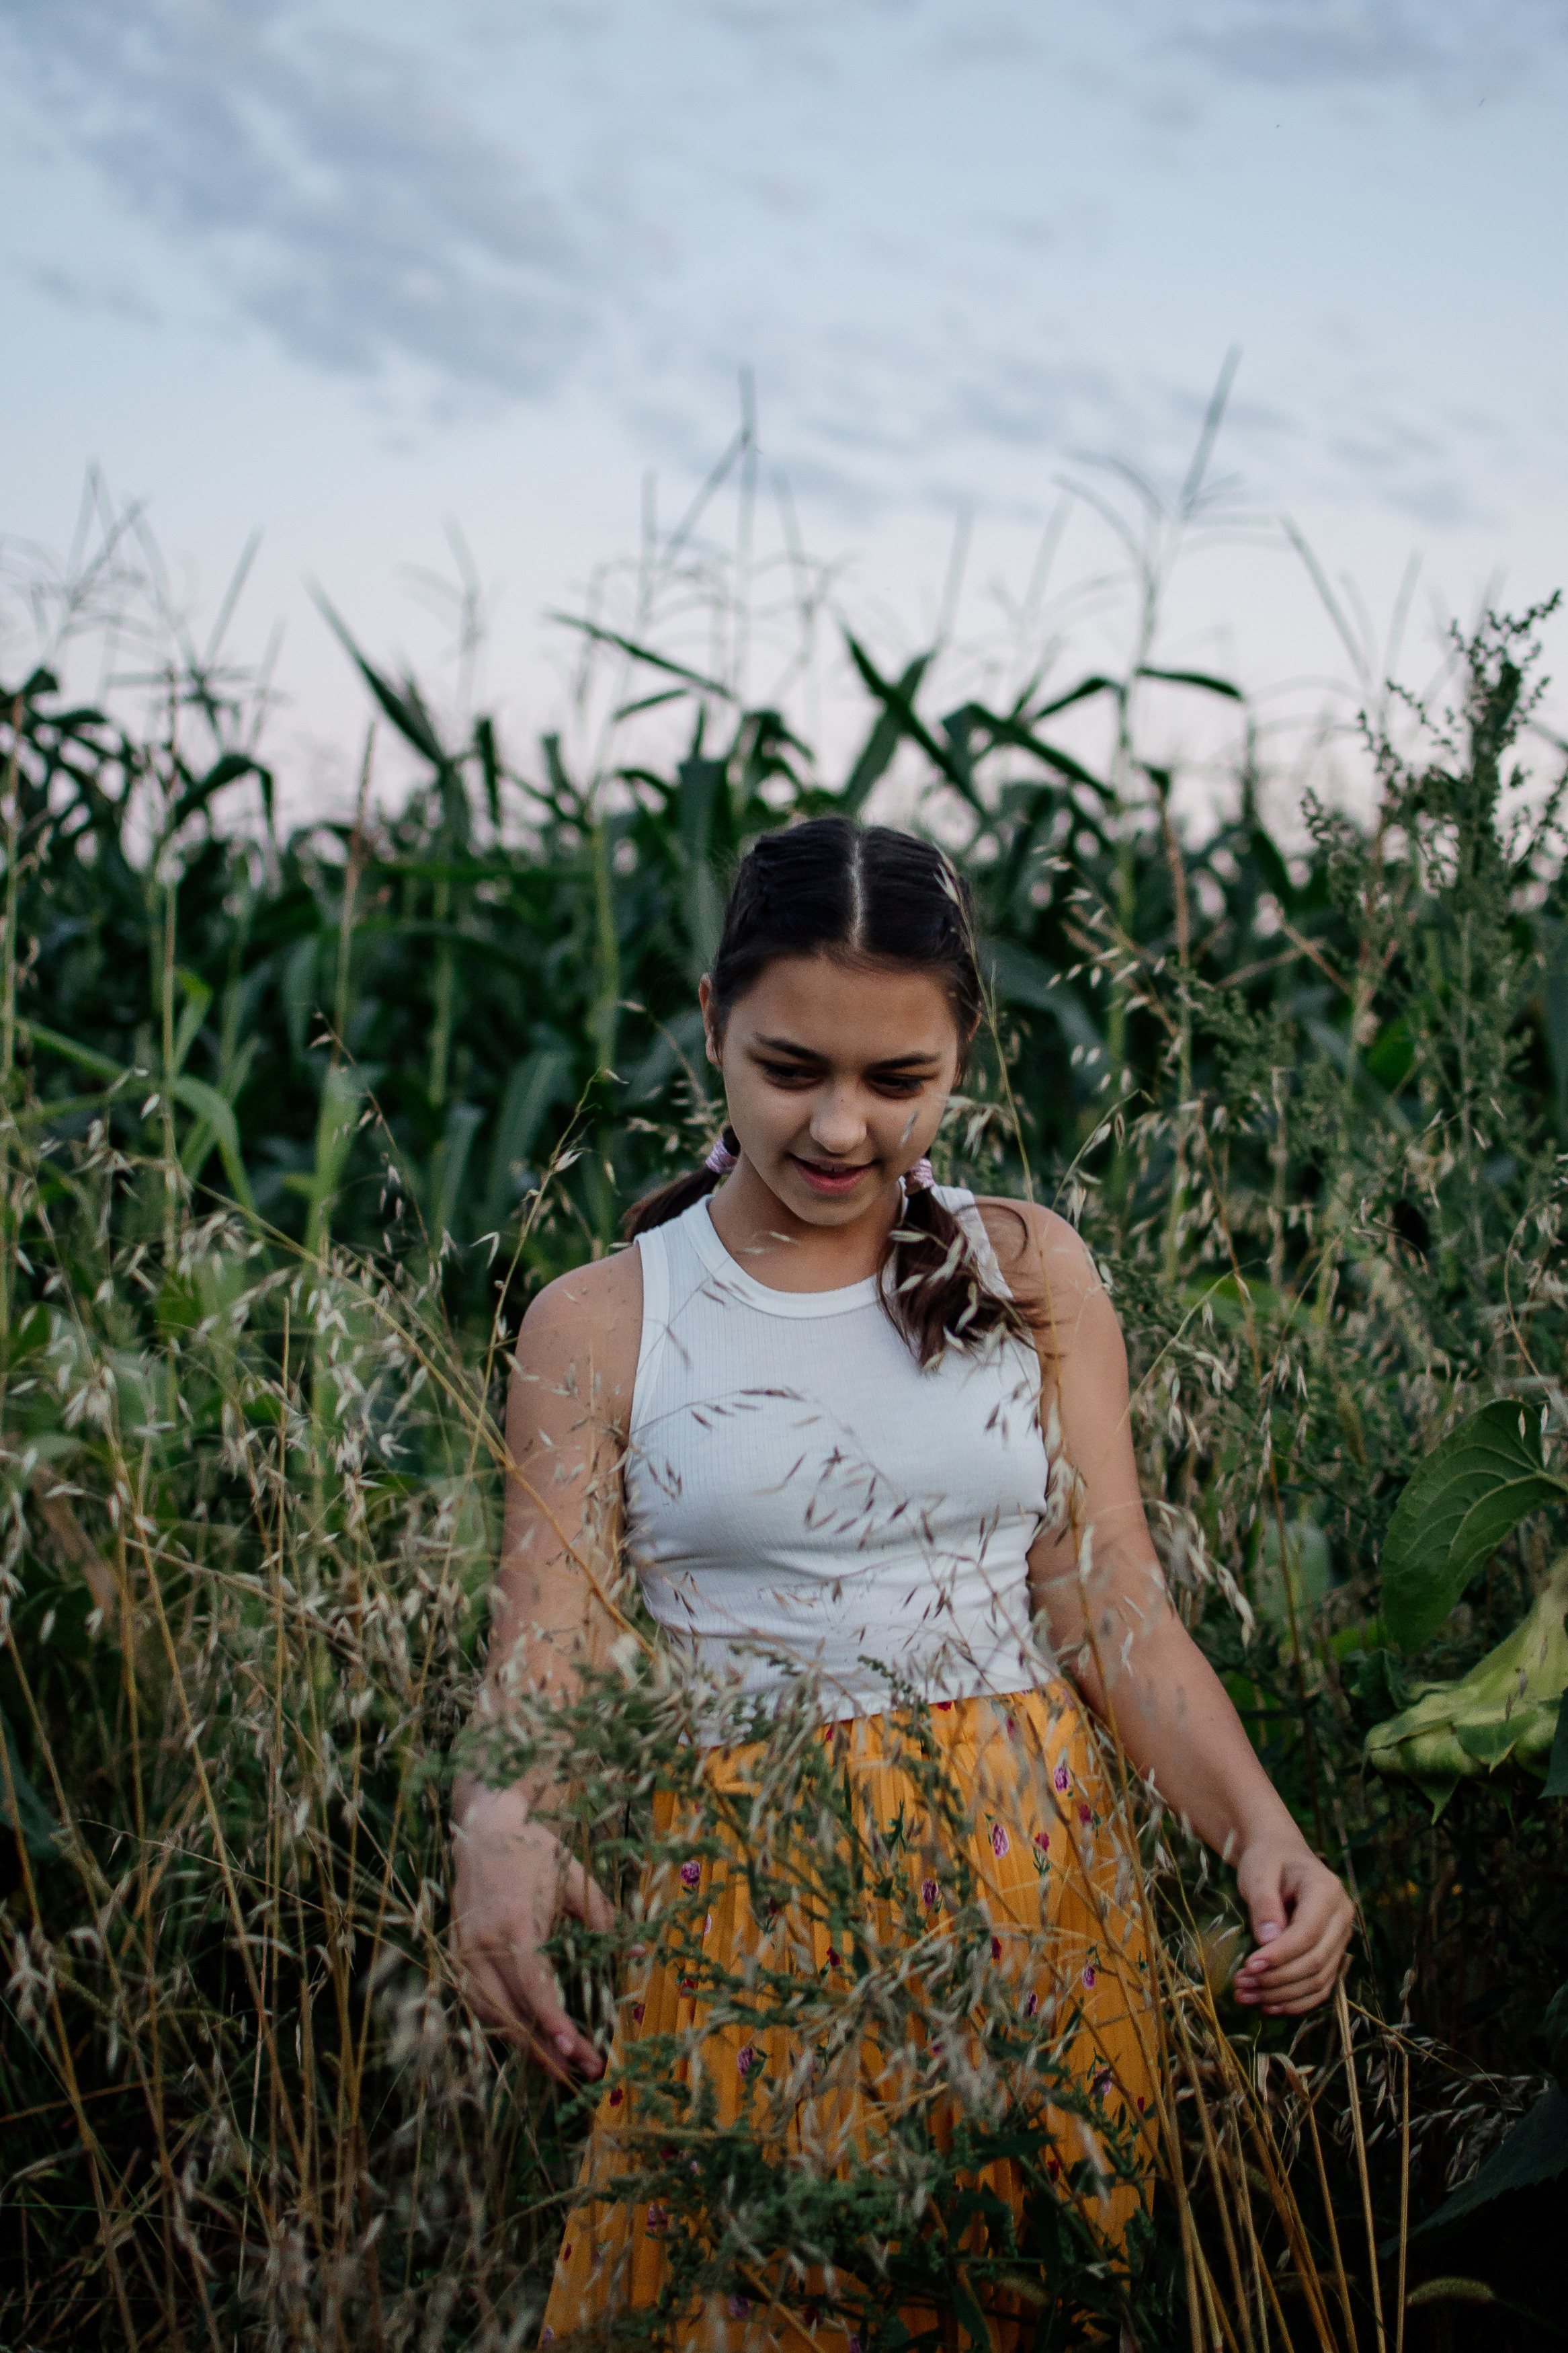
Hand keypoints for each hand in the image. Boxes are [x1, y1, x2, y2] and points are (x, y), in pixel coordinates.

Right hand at [450, 1781, 611, 2080]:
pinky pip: (477, 2002)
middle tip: (582, 2071)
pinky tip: (528, 2038)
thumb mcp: (574, 1877)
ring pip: (491, 2015)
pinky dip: (503, 2025)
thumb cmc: (534, 1851)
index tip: (575, 2048)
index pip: (532, 1985)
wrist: (483, 1830)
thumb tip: (634, 1954)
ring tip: (560, 2067)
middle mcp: (484, 1943)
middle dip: (547, 2048)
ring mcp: (464, 1951)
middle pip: (511, 2011)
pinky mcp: (456, 1955)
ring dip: (525, 2044)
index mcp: (516, 1922)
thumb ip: (603, 1916)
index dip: (552, 2020)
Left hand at [1233, 1838, 1353, 2014]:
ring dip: (1282, 1995)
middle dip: (1276, 1979)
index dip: (1280, 1955)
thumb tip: (1268, 1941)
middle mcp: (1342, 1917)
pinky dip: (1295, 2002)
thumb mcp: (1258, 1872)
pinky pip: (1320, 1987)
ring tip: (1245, 1995)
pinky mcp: (1333, 1955)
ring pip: (1318, 1980)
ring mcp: (1340, 1939)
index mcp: (1327, 1891)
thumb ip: (1263, 1903)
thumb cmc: (1267, 1861)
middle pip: (1315, 1961)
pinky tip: (1267, 2006)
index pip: (1307, 1934)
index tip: (1248, 1966)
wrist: (1280, 1856)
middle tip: (1240, 1984)